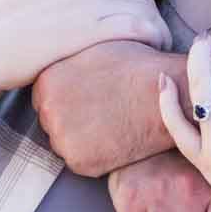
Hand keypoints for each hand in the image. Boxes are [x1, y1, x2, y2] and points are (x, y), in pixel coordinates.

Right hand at [0, 0, 168, 90]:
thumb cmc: (1, 15)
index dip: (140, 1)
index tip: (139, 22)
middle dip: (152, 16)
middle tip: (151, 39)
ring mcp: (90, 5)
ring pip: (145, 11)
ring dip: (157, 30)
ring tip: (154, 49)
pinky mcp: (92, 31)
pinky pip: (139, 29)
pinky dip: (153, 38)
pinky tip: (151, 53)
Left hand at [33, 41, 182, 176]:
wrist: (165, 95)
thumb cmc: (137, 66)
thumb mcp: (94, 48)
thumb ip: (68, 60)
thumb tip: (61, 56)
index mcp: (47, 80)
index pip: (45, 97)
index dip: (69, 98)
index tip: (89, 97)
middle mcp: (47, 110)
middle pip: (52, 122)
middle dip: (72, 119)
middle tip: (102, 112)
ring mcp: (62, 138)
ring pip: (66, 143)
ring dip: (83, 139)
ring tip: (111, 124)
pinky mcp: (80, 162)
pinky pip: (82, 162)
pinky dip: (97, 156)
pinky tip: (116, 139)